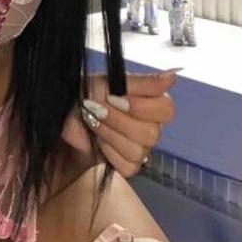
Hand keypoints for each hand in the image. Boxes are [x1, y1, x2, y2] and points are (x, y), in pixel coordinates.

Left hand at [60, 70, 178, 176]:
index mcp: (152, 104)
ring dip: (110, 134)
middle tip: (98, 109)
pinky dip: (109, 152)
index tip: (116, 98)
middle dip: (119, 121)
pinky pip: (127, 166)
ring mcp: (142, 148)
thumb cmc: (90, 93)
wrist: (67, 111)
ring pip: (139, 152)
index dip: (141, 107)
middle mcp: (152, 127)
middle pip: (152, 134)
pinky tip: (98, 141)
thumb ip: (143, 82)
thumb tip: (174, 75)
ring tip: (94, 122)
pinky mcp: (128, 165)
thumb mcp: (112, 80)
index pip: (167, 110)